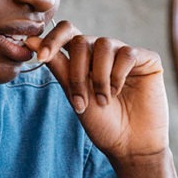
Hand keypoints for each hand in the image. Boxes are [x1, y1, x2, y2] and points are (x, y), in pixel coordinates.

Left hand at [26, 22, 177, 177]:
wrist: (130, 144)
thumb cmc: (102, 123)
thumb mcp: (74, 94)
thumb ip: (57, 65)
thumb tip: (31, 39)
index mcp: (84, 58)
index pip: (67, 32)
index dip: (51, 39)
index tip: (40, 57)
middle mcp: (104, 52)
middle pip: (81, 41)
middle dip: (77, 72)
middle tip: (82, 101)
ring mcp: (125, 54)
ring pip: (103, 44)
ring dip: (99, 76)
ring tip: (104, 100)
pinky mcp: (147, 59)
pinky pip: (126, 53)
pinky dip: (118, 75)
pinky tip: (119, 92)